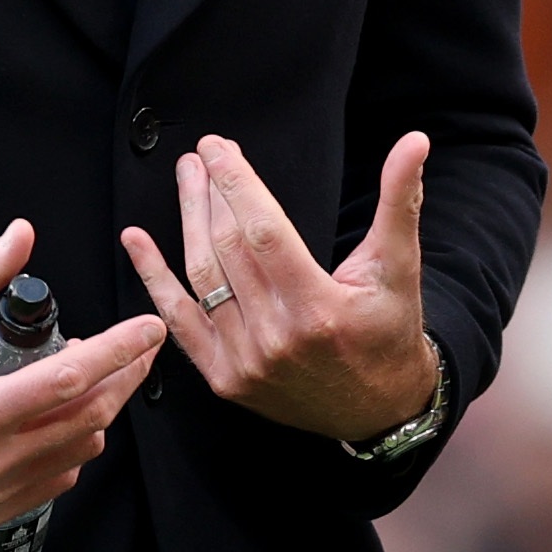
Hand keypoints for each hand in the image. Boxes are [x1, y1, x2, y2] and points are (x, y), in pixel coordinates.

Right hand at [0, 220, 163, 528]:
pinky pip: (60, 478)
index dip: (118, 351)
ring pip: (81, 449)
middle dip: (126, 377)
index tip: (150, 329)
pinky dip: (74, 443)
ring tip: (90, 374)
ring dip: (99, 408)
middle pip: (88, 418)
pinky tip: (63, 414)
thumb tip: (21, 234)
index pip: (68, 381)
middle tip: (141, 347)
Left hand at [123, 133, 435, 443]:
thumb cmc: (389, 331)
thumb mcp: (400, 267)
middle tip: (200, 155)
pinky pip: (181, 322)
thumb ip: (399, 202)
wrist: (379, 408)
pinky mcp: (225, 378)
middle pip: (227, 248)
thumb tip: (413, 144)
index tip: (218, 148)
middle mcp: (276, 338)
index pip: (263, 230)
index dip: (237, 183)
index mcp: (318, 307)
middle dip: (211, 193)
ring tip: (186, 180)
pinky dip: (155, 279)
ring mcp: (245, 361)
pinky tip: (139, 242)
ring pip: (202, 277)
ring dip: (187, 221)